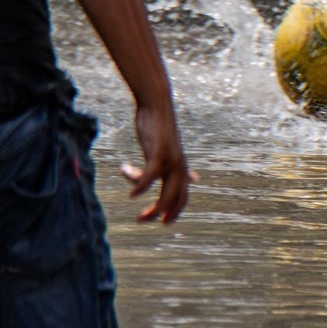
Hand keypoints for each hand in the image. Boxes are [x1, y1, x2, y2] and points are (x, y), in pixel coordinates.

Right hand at [119, 103, 194, 223]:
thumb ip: (180, 167)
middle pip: (175, 200)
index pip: (184, 197)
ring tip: (137, 215)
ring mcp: (171, 162)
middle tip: (142, 220)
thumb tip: (195, 179)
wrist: (157, 106)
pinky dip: (140, 188)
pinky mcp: (159, 154)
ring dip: (152, 210)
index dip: (175, 211)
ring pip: (165, 195)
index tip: (163, 222)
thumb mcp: (171, 152)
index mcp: (181, 168)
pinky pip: (149, 178)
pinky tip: (131, 195)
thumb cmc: (160, 129)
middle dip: (160, 214)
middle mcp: (179, 167)